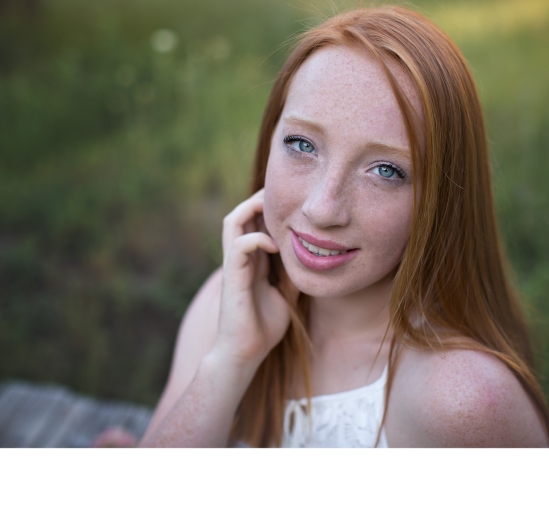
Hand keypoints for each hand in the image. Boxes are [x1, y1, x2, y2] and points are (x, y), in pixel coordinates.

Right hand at [213, 189, 290, 369]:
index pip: (253, 221)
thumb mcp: (288, 293)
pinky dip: (256, 238)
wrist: (246, 353)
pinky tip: (274, 245)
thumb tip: (317, 258)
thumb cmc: (264, 326)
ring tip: (273, 207)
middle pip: (241, 213)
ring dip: (251, 208)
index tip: (294, 201)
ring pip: (232, 221)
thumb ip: (294, 273)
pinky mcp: (232, 277)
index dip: (269, 207)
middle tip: (285, 194)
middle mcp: (240, 258)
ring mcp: (234, 266)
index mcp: (252, 259)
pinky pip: (239, 245)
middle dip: (260, 199)